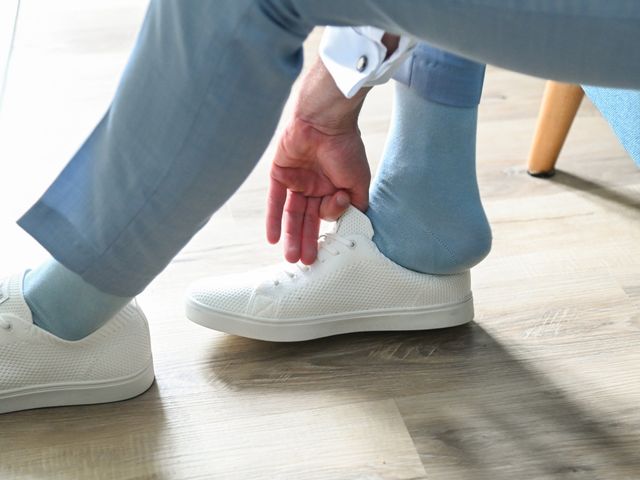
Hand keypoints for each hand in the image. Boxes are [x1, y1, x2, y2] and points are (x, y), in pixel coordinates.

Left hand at [266, 60, 370, 264]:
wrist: (324, 122)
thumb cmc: (346, 148)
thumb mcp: (358, 181)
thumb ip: (356, 204)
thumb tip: (354, 224)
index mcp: (333, 187)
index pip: (329, 213)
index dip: (331, 215)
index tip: (336, 207)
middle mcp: (315, 186)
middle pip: (309, 219)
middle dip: (308, 241)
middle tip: (307, 262)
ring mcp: (297, 181)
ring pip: (293, 214)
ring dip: (292, 236)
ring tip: (291, 258)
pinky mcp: (280, 174)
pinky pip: (275, 201)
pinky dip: (273, 220)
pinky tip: (273, 239)